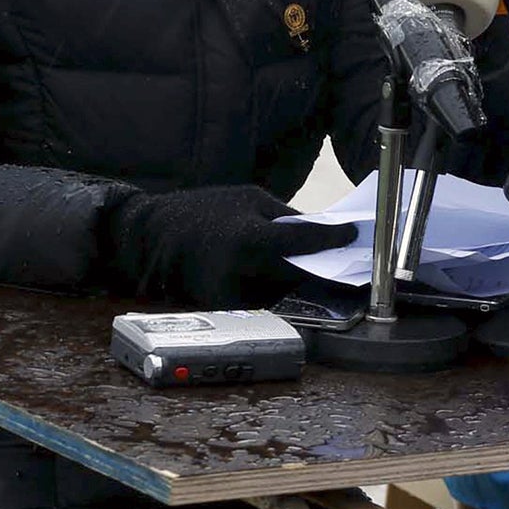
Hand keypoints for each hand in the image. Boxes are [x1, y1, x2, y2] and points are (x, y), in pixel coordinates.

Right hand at [100, 184, 354, 306]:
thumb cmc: (205, 210)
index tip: (353, 234)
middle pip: (296, 274)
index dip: (333, 239)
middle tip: (343, 253)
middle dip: (318, 263)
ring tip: (316, 262)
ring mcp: (232, 297)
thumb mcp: (250, 198)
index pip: (304, 243)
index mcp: (250, 240)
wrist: (155, 235)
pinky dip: (274, 287)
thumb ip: (287, 217)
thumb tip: (324, 230)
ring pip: (280, 291)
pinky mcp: (224, 309)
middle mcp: (242, 274)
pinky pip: (261, 299)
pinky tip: (283, 273)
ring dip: (298, 278)